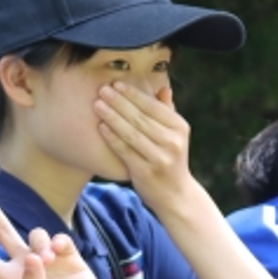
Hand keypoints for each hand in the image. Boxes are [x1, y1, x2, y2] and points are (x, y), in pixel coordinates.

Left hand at [0, 184, 112, 278]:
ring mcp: (46, 260)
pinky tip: (61, 253)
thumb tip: (31, 258)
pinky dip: (58, 242)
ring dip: (39, 242)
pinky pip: (58, 238)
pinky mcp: (68, 257)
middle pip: (2, 231)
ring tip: (49, 260)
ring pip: (35, 234)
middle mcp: (24, 266)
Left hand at [94, 81, 195, 210]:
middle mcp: (172, 142)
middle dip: (119, 102)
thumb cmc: (170, 159)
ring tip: (97, 105)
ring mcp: (160, 158)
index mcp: (180, 127)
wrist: (175, 195)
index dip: (134, 94)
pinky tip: (101, 127)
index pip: (153, 106)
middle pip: (141, 118)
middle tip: (102, 89)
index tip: (116, 83)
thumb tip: (163, 88)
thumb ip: (168, 112)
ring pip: (132, 133)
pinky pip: (125, 151)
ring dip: (113, 117)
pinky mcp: (146, 172)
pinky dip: (112, 138)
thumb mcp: (175, 136)